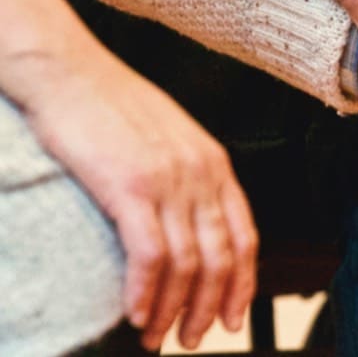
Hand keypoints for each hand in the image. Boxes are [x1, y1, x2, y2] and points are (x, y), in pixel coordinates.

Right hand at [12, 46, 256, 351]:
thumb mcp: (169, 139)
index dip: (242, 285)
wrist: (68, 71)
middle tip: (192, 340)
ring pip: (188, 263)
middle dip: (209, 308)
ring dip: (174, 310)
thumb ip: (188, 178)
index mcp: (216, 164)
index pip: (245, 237)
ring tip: (158, 337)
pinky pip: (150, 254)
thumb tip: (191, 222)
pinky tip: (136, 313)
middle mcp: (202, 174)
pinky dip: (146, 292)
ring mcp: (169, 180)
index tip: (231, 318)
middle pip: (222, 258)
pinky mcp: (130, 186)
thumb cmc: (110, 105)